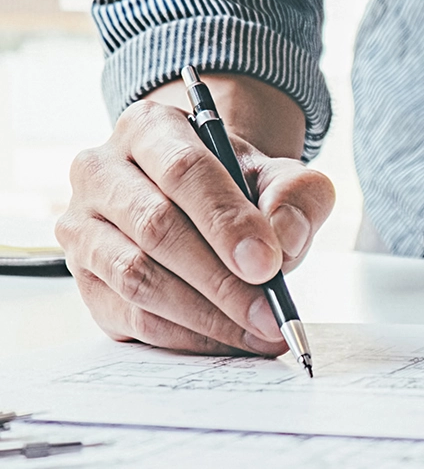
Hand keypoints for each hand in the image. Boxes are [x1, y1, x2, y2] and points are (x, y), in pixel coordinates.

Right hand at [56, 75, 334, 355]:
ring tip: (258, 332)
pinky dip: (185, 336)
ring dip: (204, 315)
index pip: (183, 171)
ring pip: (137, 278)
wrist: (205, 203)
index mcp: (150, 129)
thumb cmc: (240, 187)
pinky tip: (228, 339)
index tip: (267, 264)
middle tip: (269, 313)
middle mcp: (102, 172)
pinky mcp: (85, 279)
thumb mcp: (280, 176)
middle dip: (221, 279)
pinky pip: (130, 316)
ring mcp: (83, 227)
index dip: (227, 222)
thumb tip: (284, 238)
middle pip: (156, 227)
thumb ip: (296, 195)